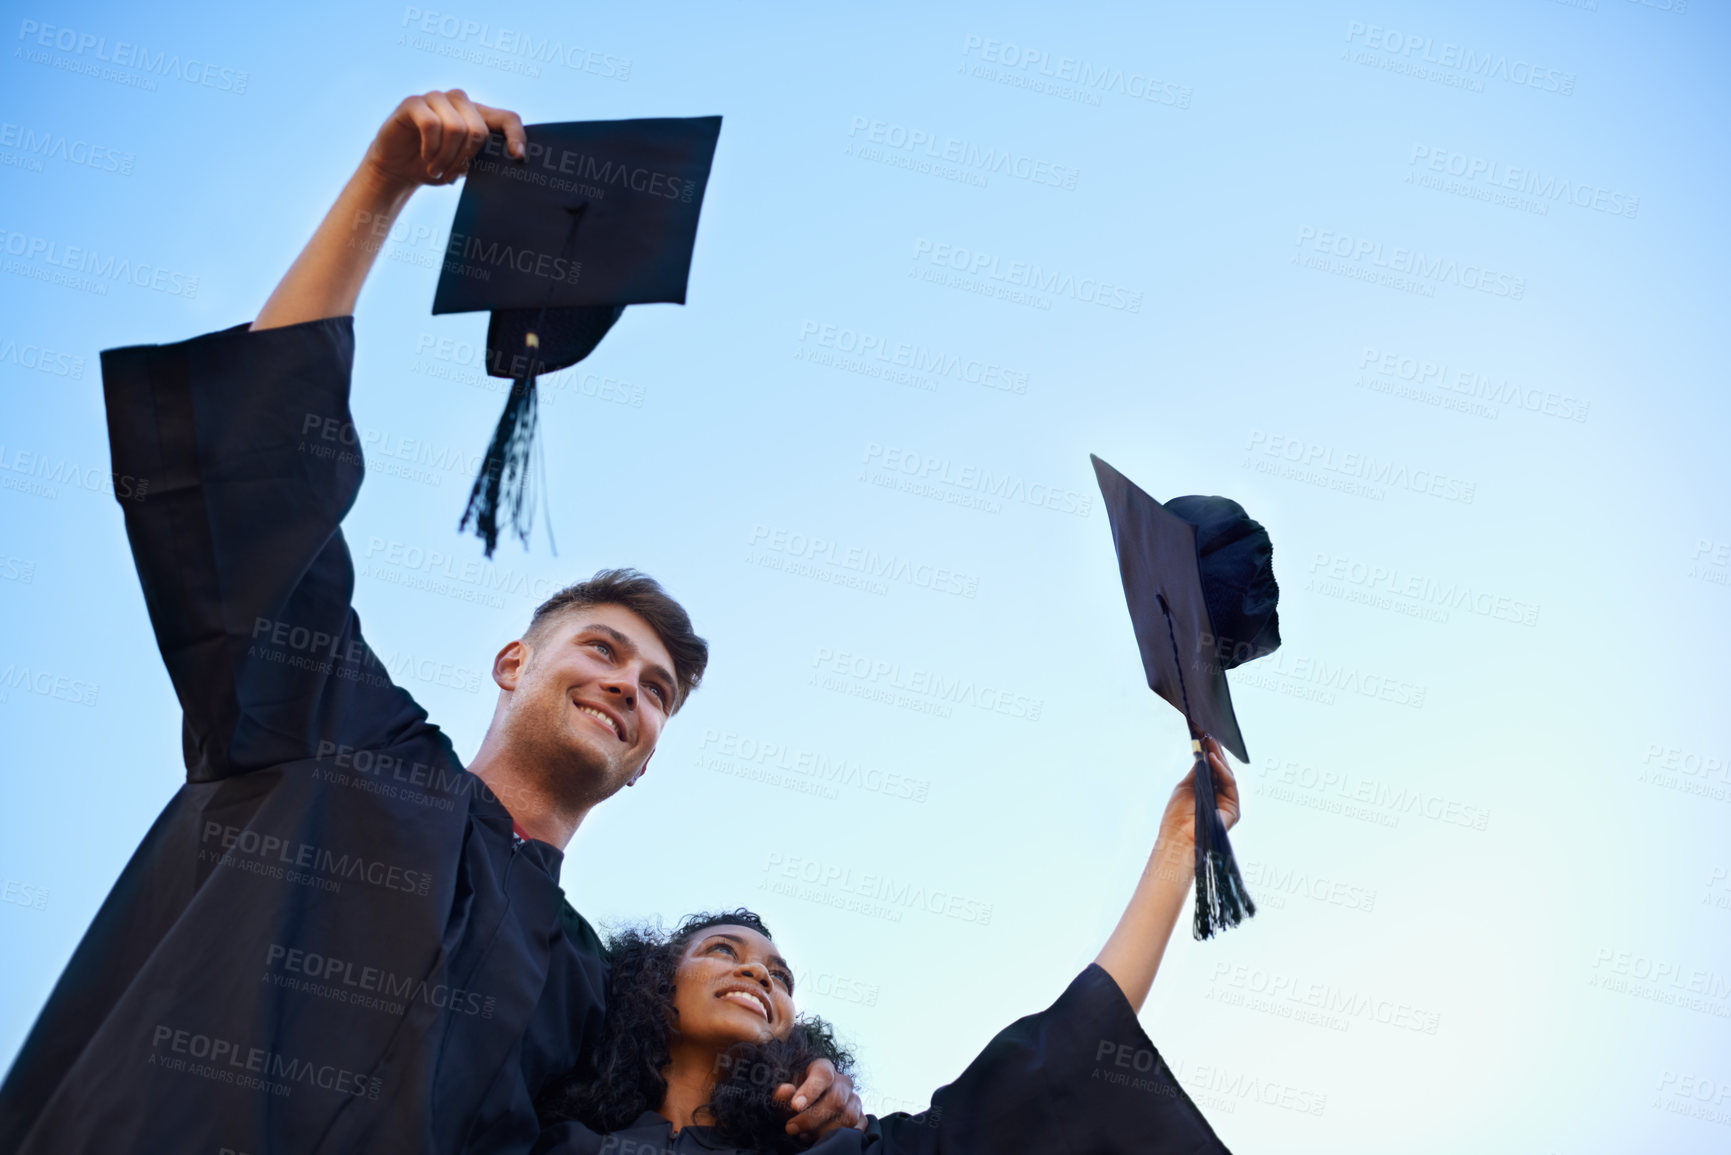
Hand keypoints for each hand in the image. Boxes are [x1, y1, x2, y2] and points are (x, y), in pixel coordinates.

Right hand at [361, 89, 525, 190]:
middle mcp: (459, 101)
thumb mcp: (463, 166)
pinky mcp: (413, 102)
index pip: (507, 117)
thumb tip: (509, 161)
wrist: (398, 168)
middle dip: (465, 159)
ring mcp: (436, 98)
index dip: (516, 135)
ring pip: (455, 128)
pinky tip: (426, 157)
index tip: (518, 157)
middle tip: (450, 174)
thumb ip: (482, 159)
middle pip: (479, 130)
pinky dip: (431, 148)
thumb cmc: (435, 166)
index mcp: (478, 115)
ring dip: (446, 157)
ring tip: (436, 169)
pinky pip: (431, 124)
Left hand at [774, 1058, 864, 1139]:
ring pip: (848, 1117)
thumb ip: (783, 1093)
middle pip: (836, 1099)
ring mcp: (854, 1100)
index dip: (810, 1090)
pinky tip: (820, 1139)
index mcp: (824, 1068)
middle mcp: (843, 1082)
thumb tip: (785, 1091)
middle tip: (791, 1127)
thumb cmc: (795, 1099)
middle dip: (811, 1118)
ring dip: (823, 1131)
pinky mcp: (861, 1117)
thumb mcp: (785, 1095)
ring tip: (804, 1134)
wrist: (808, 1110)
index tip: (795, 1106)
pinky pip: (858, 1128)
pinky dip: (839, 1136)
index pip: (823, 1075)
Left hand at [1156, 735, 1239, 854]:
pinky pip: (1230, 784)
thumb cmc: (1178, 815)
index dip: (1209, 754)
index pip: (1212, 770)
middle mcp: (1219, 797)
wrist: (1178, 835)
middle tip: (1209, 736)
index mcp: (1207, 792)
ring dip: (1219, 758)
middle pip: (1221, 771)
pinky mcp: (1234, 808)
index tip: (1204, 738)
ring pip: (1227, 775)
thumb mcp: (1187, 786)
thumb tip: (1202, 752)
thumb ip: (1198, 770)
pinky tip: (1213, 759)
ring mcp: (1227, 802)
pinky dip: (1222, 770)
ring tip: (1210, 743)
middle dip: (1215, 753)